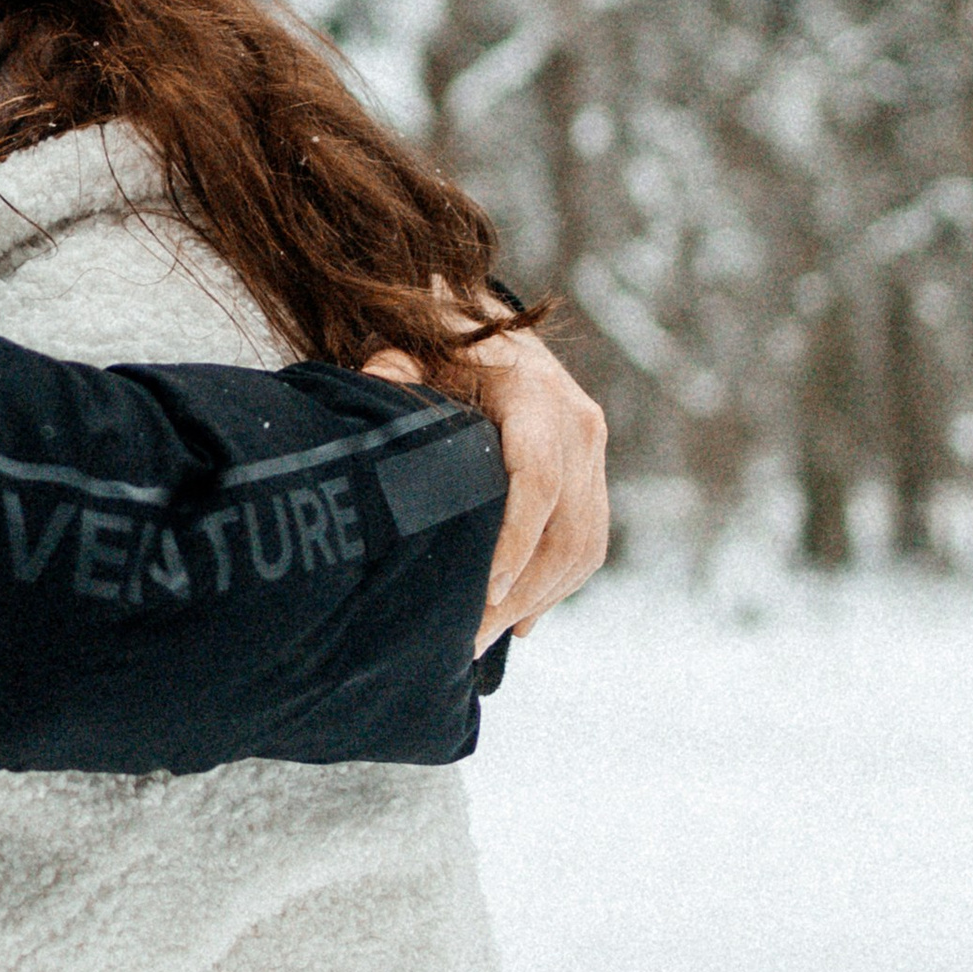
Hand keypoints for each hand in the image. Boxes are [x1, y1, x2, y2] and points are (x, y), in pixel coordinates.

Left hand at [364, 326, 608, 649]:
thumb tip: (378, 379)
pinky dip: (557, 588)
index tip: (486, 590)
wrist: (494, 329)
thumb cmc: (444, 342)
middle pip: (567, 528)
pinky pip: (588, 545)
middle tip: (470, 641)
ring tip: (483, 642)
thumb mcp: (416, 345)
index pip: (540, 479)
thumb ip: (393, 365)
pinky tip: (517, 622)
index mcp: (538, 393)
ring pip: (584, 546)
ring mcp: (593, 455)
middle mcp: (579, 425)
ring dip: (538, 601)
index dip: (516, 539)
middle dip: (521, 592)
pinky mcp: (595, 479)